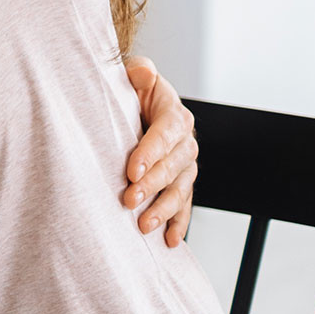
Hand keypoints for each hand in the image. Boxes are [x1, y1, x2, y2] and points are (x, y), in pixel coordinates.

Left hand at [122, 56, 197, 246]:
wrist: (135, 107)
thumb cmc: (131, 92)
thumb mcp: (133, 75)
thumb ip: (139, 72)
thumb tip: (143, 73)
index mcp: (174, 112)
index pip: (166, 133)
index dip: (150, 152)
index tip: (131, 170)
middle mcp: (186, 140)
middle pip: (173, 165)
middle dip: (152, 184)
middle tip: (129, 200)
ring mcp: (186, 164)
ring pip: (180, 188)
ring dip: (163, 209)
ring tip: (143, 225)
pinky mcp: (181, 183)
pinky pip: (184, 205)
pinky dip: (179, 223)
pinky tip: (170, 241)